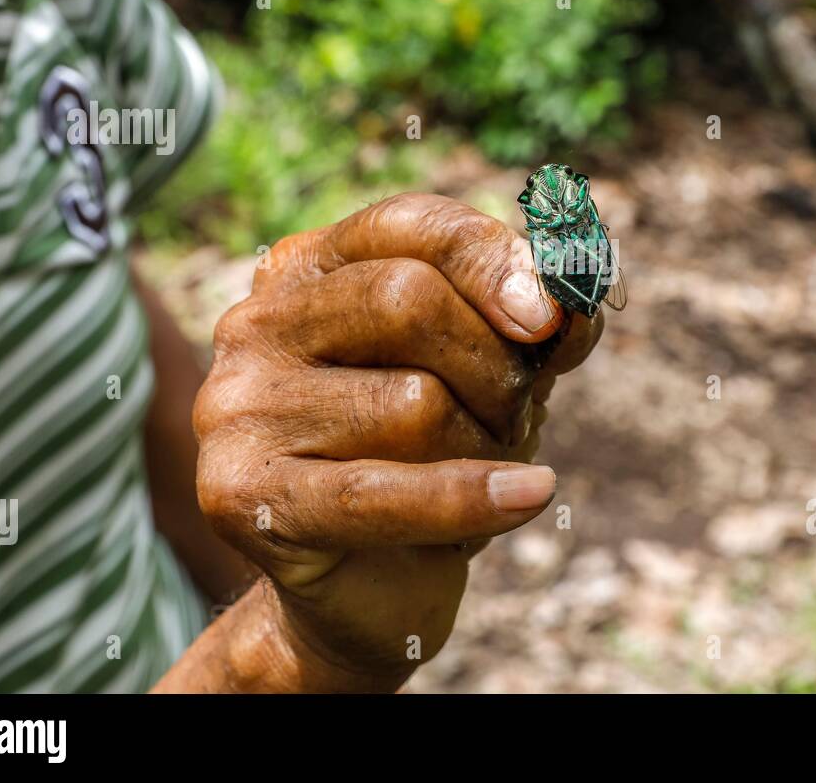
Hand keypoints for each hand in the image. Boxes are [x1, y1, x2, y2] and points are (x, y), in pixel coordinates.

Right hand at [191, 193, 602, 689]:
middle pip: (410, 301)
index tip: (551, 315)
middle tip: (512, 416)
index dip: (494, 261)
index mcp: (307, 269)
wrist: (367, 589)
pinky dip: (473, 497)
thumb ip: (536, 327)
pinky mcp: (242, 494)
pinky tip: (532, 494)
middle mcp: (257, 323)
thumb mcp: (492, 375)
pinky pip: (386, 492)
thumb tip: (579, 300)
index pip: (412, 226)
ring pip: (413, 403)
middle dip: (493, 366)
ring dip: (481, 447)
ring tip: (475, 473)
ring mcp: (237, 407)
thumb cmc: (432, 459)